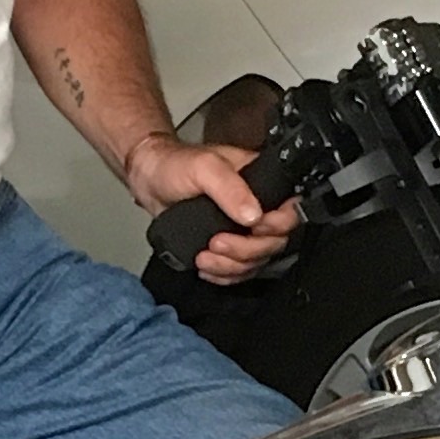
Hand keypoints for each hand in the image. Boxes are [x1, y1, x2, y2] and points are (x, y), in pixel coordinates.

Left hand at [123, 131, 296, 284]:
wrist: (149, 179)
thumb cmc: (175, 164)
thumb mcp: (204, 167)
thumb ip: (230, 188)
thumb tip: (253, 214)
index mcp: (260, 182)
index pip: (290, 210)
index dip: (277, 226)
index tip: (254, 228)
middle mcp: (256, 206)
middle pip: (274, 242)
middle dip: (246, 251)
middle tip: (217, 242)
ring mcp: (241, 228)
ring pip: (256, 261)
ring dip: (231, 265)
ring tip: (205, 256)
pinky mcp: (226, 244)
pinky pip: (238, 269)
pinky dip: (224, 274)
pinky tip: (207, 266)